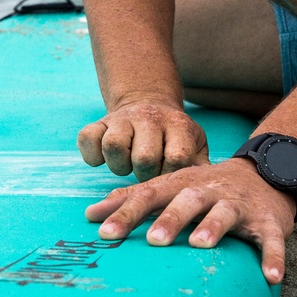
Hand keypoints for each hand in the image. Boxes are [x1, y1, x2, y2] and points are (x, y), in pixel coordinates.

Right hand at [77, 100, 208, 180]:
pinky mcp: (99, 122)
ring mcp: (122, 119)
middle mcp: (150, 118)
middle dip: (145, 175)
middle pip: (144, 157)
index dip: (171, 176)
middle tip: (148, 175)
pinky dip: (93, 156)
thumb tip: (209, 192)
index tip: (170, 181)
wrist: (150, 104)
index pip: (176, 157)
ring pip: (114, 146)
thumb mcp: (195, 146)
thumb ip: (201, 166)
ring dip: (119, 166)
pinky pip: (87, 139)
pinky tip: (103, 160)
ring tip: (128, 167)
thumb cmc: (176, 137)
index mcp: (178, 125)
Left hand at [84, 158, 294, 283]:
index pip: (150, 195)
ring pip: (226, 214)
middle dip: (171, 218)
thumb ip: (132, 200)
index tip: (104, 233)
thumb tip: (88, 215)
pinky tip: (271, 278)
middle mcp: (209, 191)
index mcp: (182, 184)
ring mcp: (239, 206)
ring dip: (213, 227)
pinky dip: (273, 258)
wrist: (267, 173)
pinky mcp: (268, 222)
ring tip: (200, 245)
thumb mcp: (170, 186)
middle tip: (155, 240)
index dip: (128, 213)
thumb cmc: (205, 188)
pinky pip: (272, 241)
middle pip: (187, 200)